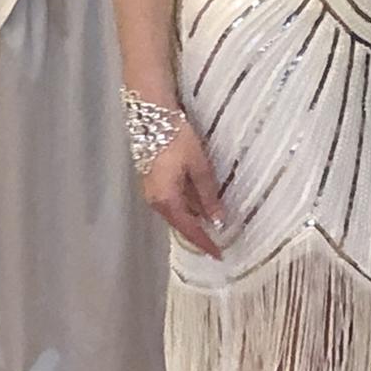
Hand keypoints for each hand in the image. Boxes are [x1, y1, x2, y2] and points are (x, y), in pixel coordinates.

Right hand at [141, 119, 231, 258]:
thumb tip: (217, 220)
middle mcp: (155, 200)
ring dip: (193, 218)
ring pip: (176, 212)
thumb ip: (208, 195)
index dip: (204, 242)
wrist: (152, 115)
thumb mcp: (199, 166)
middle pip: (180, 223)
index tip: (218, 255)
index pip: (189, 229)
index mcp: (166, 200)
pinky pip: (171, 201)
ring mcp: (151, 191)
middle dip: (198, 232)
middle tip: (218, 242)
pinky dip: (186, 205)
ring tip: (213, 223)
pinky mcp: (152, 181)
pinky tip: (199, 203)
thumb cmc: (177, 139)